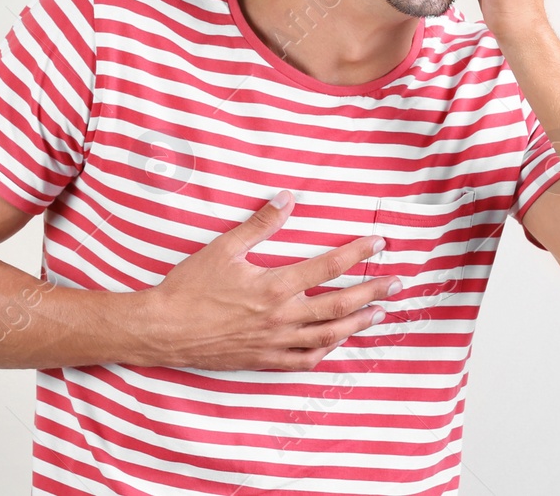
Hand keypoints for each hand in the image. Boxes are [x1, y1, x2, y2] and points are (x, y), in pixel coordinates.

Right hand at [138, 193, 402, 370]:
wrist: (164, 330)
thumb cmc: (190, 286)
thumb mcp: (224, 248)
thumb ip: (260, 223)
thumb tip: (287, 198)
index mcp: (275, 287)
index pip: (328, 268)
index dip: (357, 254)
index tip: (378, 244)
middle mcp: (281, 317)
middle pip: (339, 306)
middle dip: (372, 293)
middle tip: (396, 284)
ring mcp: (274, 343)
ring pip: (328, 336)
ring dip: (357, 324)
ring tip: (377, 314)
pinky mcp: (263, 360)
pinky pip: (303, 360)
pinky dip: (325, 352)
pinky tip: (335, 344)